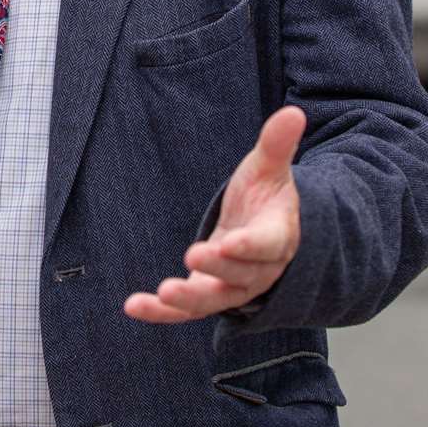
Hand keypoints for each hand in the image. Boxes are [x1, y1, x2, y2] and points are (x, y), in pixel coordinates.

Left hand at [124, 105, 304, 322]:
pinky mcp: (208, 294)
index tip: (230, 241)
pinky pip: (186, 311)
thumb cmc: (268, 197)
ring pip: (214, 299)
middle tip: (193, 256)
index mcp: (277, 237)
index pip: (267, 245)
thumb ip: (277, 144)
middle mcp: (258, 270)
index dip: (250, 246)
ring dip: (188, 300)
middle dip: (217, 267)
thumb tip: (293, 112)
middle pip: (240, 275)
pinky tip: (134, 306)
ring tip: (162, 294)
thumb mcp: (270, 168)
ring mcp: (233, 287)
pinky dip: (162, 313)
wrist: (266, 231)